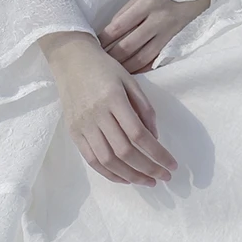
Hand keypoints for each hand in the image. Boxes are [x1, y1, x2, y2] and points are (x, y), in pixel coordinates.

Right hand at [41, 32, 178, 185]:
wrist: (70, 59)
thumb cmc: (105, 68)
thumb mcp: (130, 81)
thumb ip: (145, 109)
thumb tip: (154, 138)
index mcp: (114, 99)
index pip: (139, 134)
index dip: (157, 154)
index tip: (172, 165)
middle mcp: (97, 114)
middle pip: (124, 151)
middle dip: (147, 169)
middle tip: (163, 177)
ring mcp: (82, 125)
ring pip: (107, 160)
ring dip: (130, 176)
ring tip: (147, 181)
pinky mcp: (73, 132)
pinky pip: (91, 160)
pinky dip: (109, 173)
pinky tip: (125, 177)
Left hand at [96, 0, 210, 72]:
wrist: (196, 2)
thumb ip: (124, 14)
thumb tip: (106, 36)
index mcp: (147, 3)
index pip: (118, 26)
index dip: (103, 40)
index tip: (93, 47)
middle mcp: (159, 19)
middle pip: (128, 45)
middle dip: (112, 56)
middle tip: (100, 63)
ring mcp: (168, 35)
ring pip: (141, 58)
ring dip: (124, 67)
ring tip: (112, 70)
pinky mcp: (174, 46)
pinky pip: (153, 63)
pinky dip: (139, 69)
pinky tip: (129, 72)